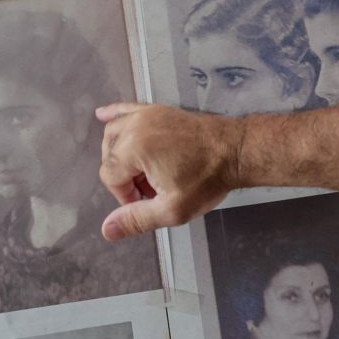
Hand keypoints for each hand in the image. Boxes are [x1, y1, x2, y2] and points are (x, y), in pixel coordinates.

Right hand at [96, 102, 240, 240]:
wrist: (236, 150)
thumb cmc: (207, 180)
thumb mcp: (172, 209)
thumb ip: (137, 220)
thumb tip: (105, 230)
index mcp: (134, 149)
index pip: (109, 176)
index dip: (125, 195)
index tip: (149, 201)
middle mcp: (134, 126)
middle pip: (110, 155)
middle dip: (125, 176)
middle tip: (152, 189)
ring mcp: (146, 114)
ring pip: (114, 133)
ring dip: (119, 153)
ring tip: (141, 171)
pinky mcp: (157, 110)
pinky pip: (127, 108)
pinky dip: (113, 114)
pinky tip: (102, 114)